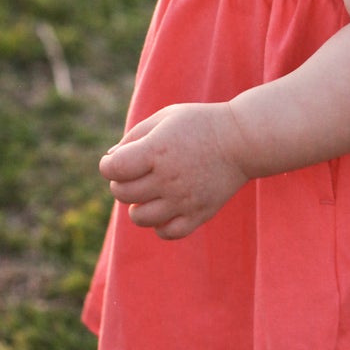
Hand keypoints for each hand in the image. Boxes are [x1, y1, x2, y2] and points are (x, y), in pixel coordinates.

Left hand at [99, 102, 252, 240]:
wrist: (241, 140)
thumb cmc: (199, 124)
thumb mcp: (164, 118)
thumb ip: (133, 136)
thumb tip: (110, 159)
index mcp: (157, 149)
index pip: (113, 169)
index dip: (108, 165)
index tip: (116, 160)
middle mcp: (168, 178)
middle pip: (123, 192)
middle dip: (121, 182)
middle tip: (136, 173)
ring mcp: (184, 200)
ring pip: (139, 218)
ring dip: (137, 206)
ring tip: (149, 192)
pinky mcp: (199, 214)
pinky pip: (166, 232)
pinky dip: (159, 224)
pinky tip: (165, 208)